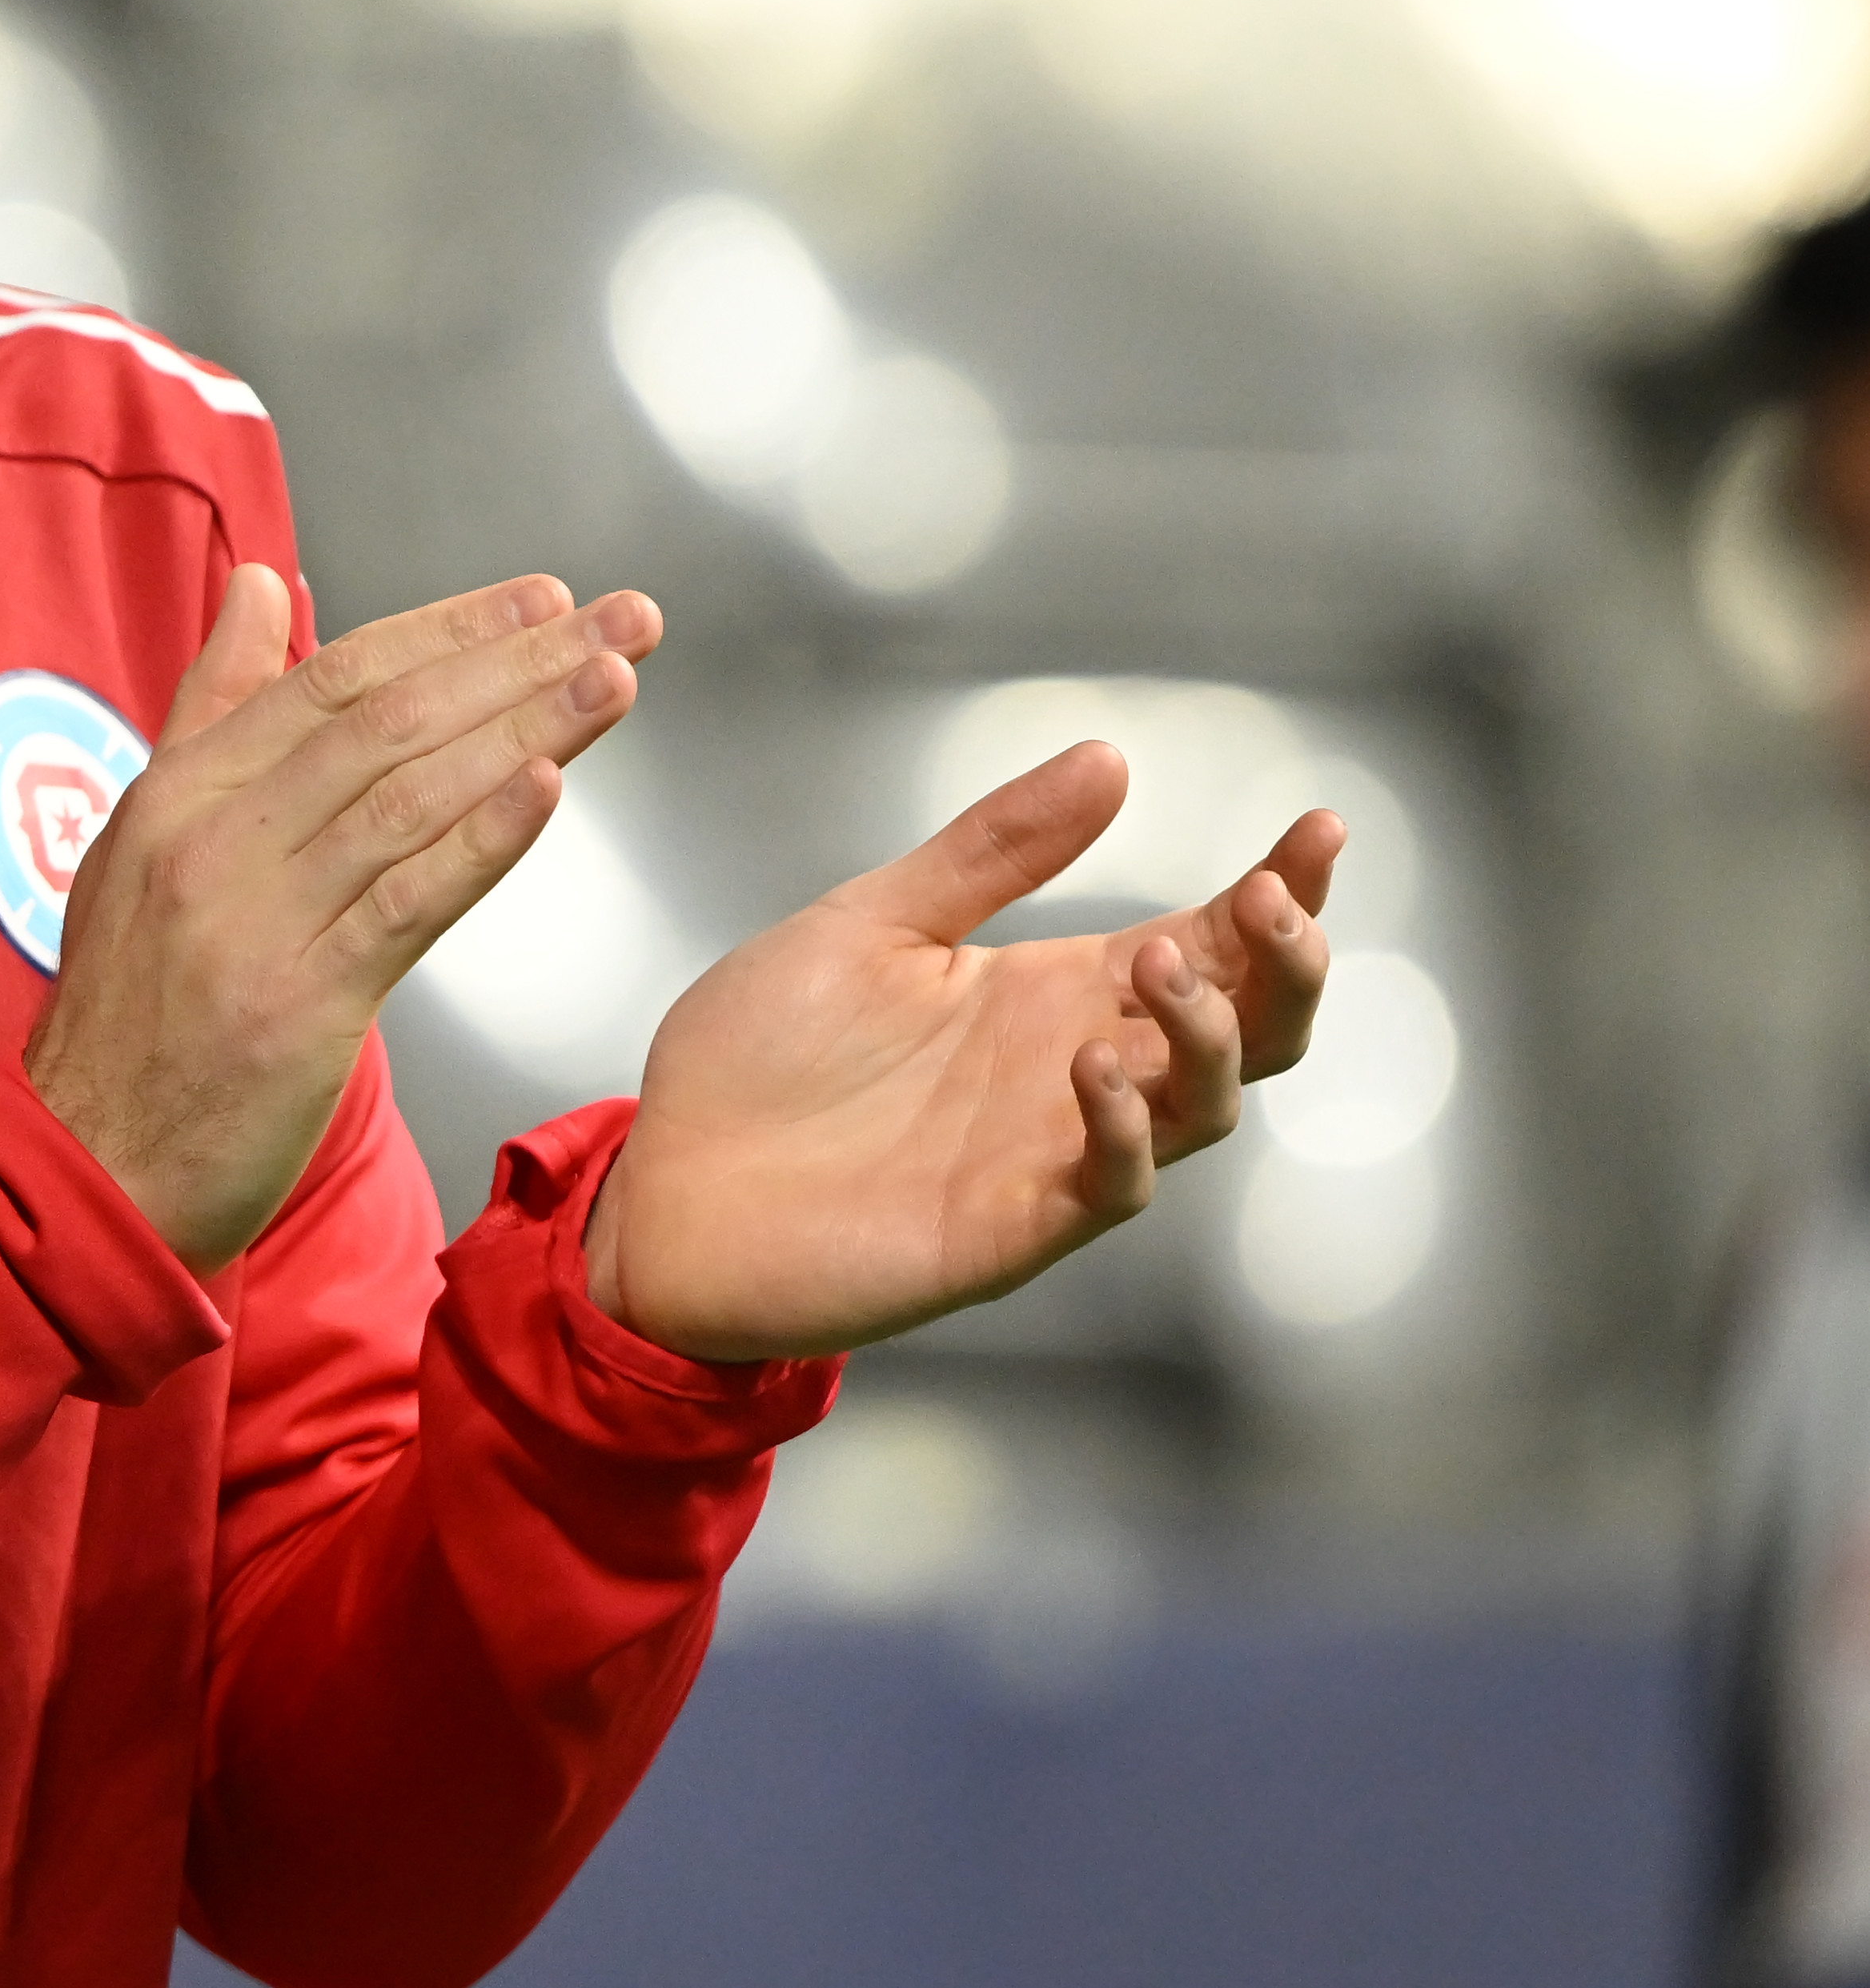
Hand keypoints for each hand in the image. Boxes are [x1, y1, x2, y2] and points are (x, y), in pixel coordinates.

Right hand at [28, 565, 658, 1274]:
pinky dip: (479, 839)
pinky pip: (403, 904)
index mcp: (177, 792)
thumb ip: (212, 707)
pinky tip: (546, 788)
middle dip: (517, 661)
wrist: (92, 1167)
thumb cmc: (133, 1011)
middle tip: (623, 621)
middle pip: (384, 722)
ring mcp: (251, 922)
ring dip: (526, 729)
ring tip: (615, 682)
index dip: (446, 629)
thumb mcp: (144, 837)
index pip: (331, 678)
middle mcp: (210, 840)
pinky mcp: (297, 1008)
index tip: (542, 601)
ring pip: (405, 797)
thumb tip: (260, 585)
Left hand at [587, 746, 1342, 1360]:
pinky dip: (1125, 1129)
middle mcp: (1078, 1074)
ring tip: (1159, 960)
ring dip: (1207, 1034)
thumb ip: (990, 851)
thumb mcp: (874, 922)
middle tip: (1268, 901)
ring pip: (1203, 1107)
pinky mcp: (1009, 1229)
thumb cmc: (763, 1058)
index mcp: (1054, 994)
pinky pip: (1111, 1185)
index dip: (1281, 892)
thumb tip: (1110, 758)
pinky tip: (1098, 1068)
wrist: (664, 1182)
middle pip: (1247, 1029)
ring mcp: (1052, 1155)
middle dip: (1284, 966)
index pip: (1210, 941)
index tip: (1322, 826)